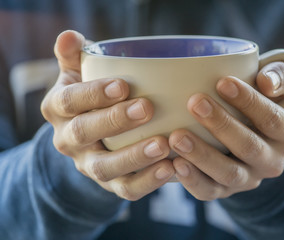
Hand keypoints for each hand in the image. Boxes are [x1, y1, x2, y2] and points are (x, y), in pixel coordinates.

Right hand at [41, 30, 173, 200]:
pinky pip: (126, 189)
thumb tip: (70, 36)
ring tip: (163, 146)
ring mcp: (89, 165)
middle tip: (147, 109)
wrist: (90, 135)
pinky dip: (148, 182)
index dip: (93, 94)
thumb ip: (75, 57)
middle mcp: (68, 140)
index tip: (123, 85)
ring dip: (134, 157)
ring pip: (104, 168)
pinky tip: (171, 168)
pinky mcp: (110, 184)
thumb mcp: (78, 75)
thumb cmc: (91, 96)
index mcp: (59, 109)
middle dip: (115, 121)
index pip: (69, 101)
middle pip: (85, 133)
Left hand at [169, 61, 283, 200]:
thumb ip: (279, 75)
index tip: (222, 82)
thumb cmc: (262, 100)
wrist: (254, 134)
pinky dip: (192, 180)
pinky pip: (210, 192)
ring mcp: (249, 179)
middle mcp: (273, 162)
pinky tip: (176, 164)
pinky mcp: (226, 191)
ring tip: (176, 137)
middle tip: (195, 103)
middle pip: (249, 147)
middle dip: (220, 125)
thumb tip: (267, 82)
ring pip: (229, 174)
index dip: (249, 102)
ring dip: (202, 156)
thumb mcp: (279, 85)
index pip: (272, 119)